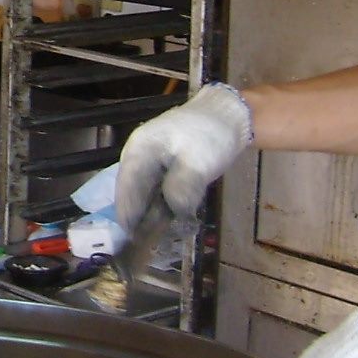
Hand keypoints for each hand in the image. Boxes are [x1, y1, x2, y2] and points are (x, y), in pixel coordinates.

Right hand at [114, 82, 253, 226]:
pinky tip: (171, 217)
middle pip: (133, 191)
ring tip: (160, 234)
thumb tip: (172, 215)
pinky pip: (157, 188)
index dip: (128, 215)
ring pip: (145, 191)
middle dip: (140, 216)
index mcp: (140, 150)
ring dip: (152, 211)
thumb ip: (180, 191)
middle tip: (148, 242)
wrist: (231, 115)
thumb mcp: (197, 164)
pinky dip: (162, 203)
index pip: (126, 188)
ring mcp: (152, 159)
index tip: (133, 238)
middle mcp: (139, 154)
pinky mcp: (165, 164)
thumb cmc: (211, 135)